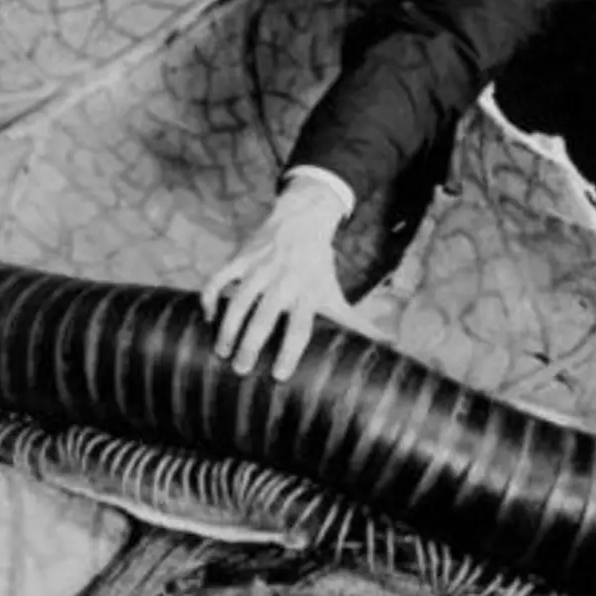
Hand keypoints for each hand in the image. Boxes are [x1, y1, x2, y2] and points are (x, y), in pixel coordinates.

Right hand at [199, 179, 383, 378]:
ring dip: (228, 328)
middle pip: (264, 317)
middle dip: (251, 345)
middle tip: (242, 370)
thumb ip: (356, 322)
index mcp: (307, 293)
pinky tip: (206, 318)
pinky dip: (208, 298)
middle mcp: (283, 281)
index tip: (279, 376)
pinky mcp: (240, 258)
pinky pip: (217, 279)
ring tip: (222, 352)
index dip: (289, 352)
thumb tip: (389, 345)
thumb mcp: (335, 292)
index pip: (299, 327)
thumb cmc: (318, 266)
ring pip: (237, 300)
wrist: (302, 219)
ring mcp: (258, 268)